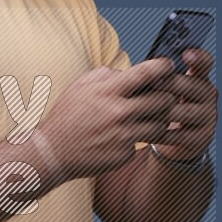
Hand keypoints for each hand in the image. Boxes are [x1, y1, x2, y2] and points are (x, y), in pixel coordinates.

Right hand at [35, 56, 179, 178]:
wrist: (53, 153)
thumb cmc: (66, 117)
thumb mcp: (79, 87)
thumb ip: (106, 75)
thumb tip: (128, 72)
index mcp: (108, 91)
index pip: (147, 73)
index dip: (164, 67)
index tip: (169, 67)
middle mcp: (119, 113)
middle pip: (163, 100)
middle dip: (167, 96)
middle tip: (163, 97)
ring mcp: (124, 136)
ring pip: (160, 124)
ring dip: (158, 120)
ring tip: (147, 118)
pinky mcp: (124, 154)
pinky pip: (142, 142)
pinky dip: (136, 139)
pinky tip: (122, 138)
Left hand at [149, 48, 217, 160]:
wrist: (171, 142)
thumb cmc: (160, 107)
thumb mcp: (162, 90)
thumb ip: (157, 78)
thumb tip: (138, 69)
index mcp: (199, 77)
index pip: (204, 62)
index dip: (197, 57)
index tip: (186, 54)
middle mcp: (208, 94)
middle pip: (191, 85)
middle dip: (169, 83)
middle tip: (151, 83)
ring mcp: (208, 116)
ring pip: (182, 111)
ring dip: (159, 111)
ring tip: (139, 111)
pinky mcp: (202, 138)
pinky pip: (178, 135)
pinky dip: (159, 134)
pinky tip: (142, 133)